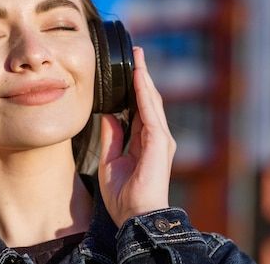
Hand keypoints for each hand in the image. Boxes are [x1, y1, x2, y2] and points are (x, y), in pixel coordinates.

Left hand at [98, 47, 176, 227]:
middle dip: (142, 76)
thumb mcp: (111, 162)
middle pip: (149, 100)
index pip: (140, 108)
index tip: (129, 69)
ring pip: (152, 101)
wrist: (134, 217)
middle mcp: (155, 137)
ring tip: (138, 56)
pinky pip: (150, 111)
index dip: (135, 88)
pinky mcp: (159, 142)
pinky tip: (138, 76)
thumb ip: (112, 138)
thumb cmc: (124, 197)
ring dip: (144, 77)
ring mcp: (160, 139)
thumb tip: (109, 116)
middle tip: (136, 53)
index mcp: (145, 142)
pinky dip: (144, 92)